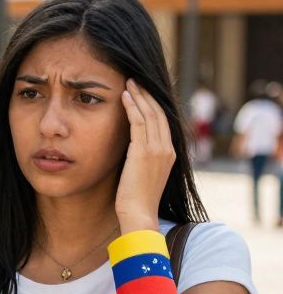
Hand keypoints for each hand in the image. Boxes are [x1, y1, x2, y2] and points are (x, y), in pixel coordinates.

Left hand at [115, 79, 174, 233]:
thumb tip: (130, 147)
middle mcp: (168, 149)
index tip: (142, 91)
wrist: (138, 214)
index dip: (153, 104)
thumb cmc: (135, 199)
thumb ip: (141, 158)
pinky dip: (132, 107)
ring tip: (129, 82)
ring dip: (139, 96)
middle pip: (159, 113)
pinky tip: (124, 97)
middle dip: (147, 95)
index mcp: (169, 154)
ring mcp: (158, 150)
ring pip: (150, 114)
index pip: (163, 122)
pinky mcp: (145, 152)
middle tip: (135, 79)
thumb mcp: (142, 173)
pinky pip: (139, 123)